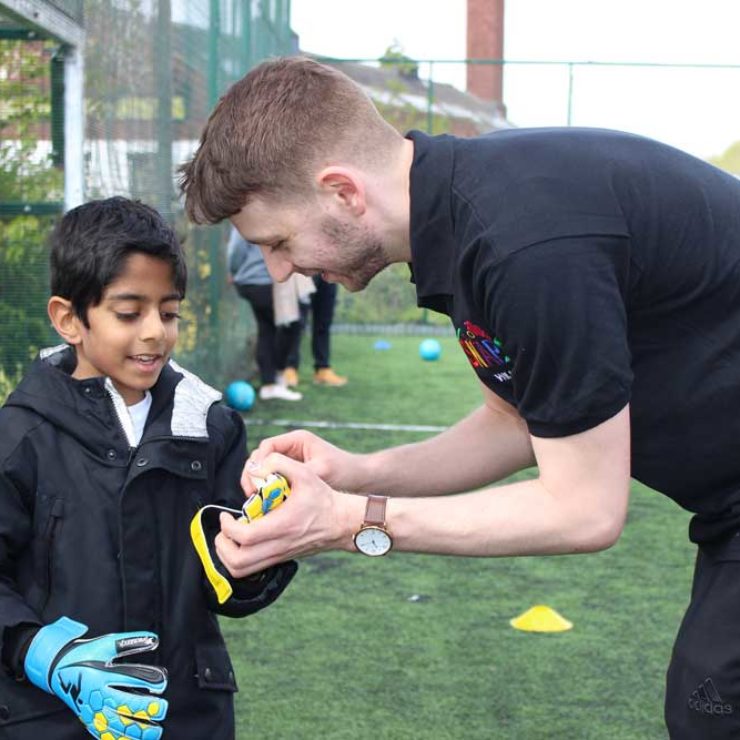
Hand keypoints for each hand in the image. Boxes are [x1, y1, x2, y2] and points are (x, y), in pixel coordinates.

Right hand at [25, 617, 167, 738]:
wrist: (57, 669)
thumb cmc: (85, 654)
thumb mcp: (105, 643)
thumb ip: (129, 642)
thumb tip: (154, 639)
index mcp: (100, 676)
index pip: (126, 682)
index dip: (146, 684)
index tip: (162, 686)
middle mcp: (95, 696)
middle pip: (122, 707)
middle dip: (144, 711)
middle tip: (163, 710)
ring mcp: (91, 711)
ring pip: (115, 726)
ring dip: (136, 731)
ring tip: (155, 731)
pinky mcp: (88, 720)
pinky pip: (104, 734)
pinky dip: (119, 739)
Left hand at [218, 453, 364, 577]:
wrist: (342, 522)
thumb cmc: (324, 499)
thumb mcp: (305, 473)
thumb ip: (280, 463)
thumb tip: (257, 465)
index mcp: (282, 526)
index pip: (244, 536)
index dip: (228, 527)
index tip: (225, 515)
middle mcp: (279, 546)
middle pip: (238, 562)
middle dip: (222, 546)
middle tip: (224, 529)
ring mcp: (280, 555)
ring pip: (242, 571)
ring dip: (228, 556)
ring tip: (230, 537)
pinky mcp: (282, 558)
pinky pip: (253, 569)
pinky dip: (240, 559)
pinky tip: (245, 542)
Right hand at [243, 430, 363, 493]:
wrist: (360, 478)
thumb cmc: (344, 471)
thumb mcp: (320, 471)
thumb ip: (296, 472)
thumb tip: (271, 479)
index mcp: (297, 439)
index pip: (267, 446)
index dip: (257, 463)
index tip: (254, 481)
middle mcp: (291, 447)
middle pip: (261, 458)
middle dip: (253, 475)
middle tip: (251, 494)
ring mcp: (291, 461)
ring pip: (266, 470)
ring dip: (259, 484)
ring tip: (257, 501)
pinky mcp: (293, 474)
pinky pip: (274, 480)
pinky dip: (268, 490)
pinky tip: (267, 504)